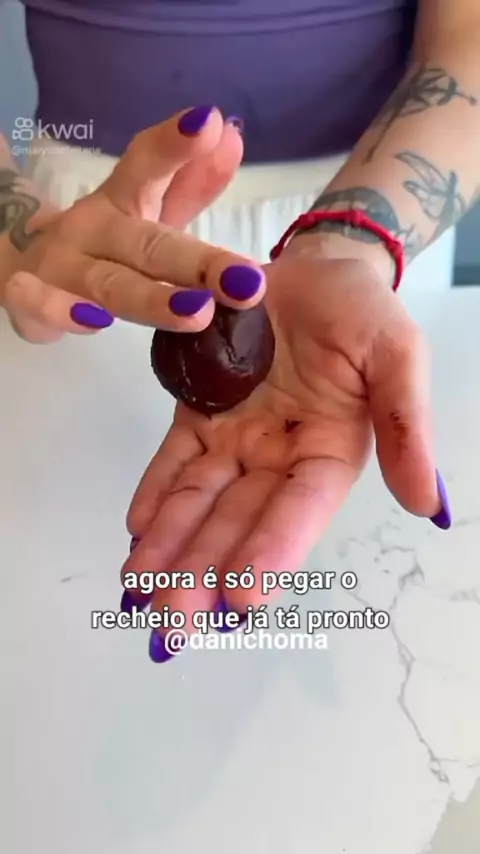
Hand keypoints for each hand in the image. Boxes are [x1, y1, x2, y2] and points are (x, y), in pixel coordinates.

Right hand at [3, 107, 264, 342]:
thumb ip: (189, 183)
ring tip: (198, 312)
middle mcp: (93, 230)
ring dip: (153, 298)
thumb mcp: (144, 212)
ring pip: (111, 284)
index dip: (175, 144)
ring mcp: (61, 266)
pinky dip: (61, 312)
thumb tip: (231, 138)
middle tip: (247, 281)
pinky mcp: (31, 302)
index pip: (146, 166)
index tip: (209, 124)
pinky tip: (93, 321)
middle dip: (199, 262)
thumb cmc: (101, 244)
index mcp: (122, 203)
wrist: (17, 263)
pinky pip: (42, 307)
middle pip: (148, 244)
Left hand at [123, 251, 449, 659]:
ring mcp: (236, 438)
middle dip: (204, 571)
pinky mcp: (201, 414)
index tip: (243, 595)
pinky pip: (174, 459)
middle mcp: (280, 457)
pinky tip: (136, 529)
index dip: (272, 550)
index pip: (299, 509)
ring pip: (199, 500)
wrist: (314, 270)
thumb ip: (405, 425)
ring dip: (169, 547)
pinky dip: (155, 493)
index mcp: (330, 451)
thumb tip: (428, 505)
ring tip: (139, 591)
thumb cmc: (362, 312)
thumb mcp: (396, 356)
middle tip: (172, 624)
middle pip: (239, 520)